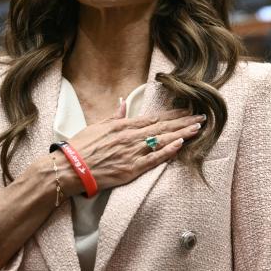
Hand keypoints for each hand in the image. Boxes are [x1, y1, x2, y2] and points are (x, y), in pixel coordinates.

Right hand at [57, 104, 204, 195]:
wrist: (68, 169)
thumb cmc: (79, 148)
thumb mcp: (96, 126)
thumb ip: (114, 115)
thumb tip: (123, 102)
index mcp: (123, 126)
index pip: (154, 118)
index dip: (173, 115)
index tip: (187, 111)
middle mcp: (131, 137)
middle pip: (163, 128)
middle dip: (184, 122)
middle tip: (202, 117)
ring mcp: (133, 153)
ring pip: (163, 141)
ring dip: (182, 134)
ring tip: (198, 128)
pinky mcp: (132, 169)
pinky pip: (154, 159)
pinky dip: (168, 151)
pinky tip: (181, 144)